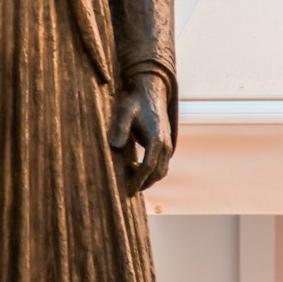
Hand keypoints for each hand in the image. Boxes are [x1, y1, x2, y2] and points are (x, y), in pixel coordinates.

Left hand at [109, 73, 172, 195]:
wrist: (151, 90)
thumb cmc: (135, 102)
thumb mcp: (124, 112)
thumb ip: (120, 129)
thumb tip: (114, 147)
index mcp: (156, 140)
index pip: (147, 168)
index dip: (137, 181)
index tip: (127, 190)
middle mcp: (165, 144)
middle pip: (157, 173)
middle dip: (144, 183)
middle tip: (129, 191)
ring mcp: (168, 144)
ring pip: (162, 170)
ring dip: (149, 179)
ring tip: (132, 182)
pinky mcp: (166, 143)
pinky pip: (162, 163)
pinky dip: (153, 171)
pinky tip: (136, 168)